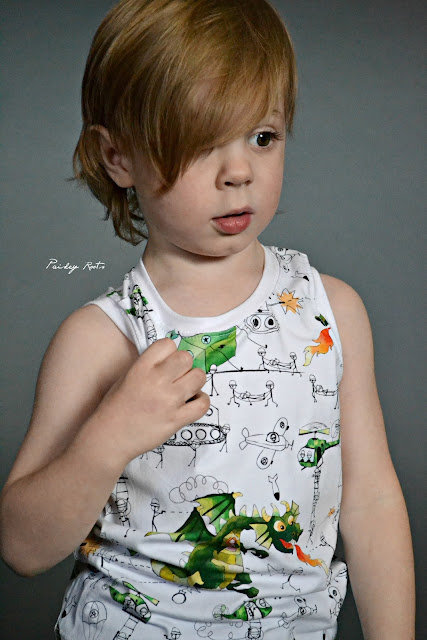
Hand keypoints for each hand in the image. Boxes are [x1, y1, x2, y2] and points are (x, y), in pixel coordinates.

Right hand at [95, 337, 209, 463]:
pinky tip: (192, 403)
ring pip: (199, 377)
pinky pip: (203, 404)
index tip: (167, 362)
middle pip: (186, 358)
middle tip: (178, 377)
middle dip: (185, 366)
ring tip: (186, 390)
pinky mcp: (176, 419)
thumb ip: (149, 365)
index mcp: (141, 368)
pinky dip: (201, 401)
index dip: (170, 352)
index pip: (168, 344)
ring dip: (195, 382)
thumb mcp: (127, 377)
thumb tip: (172, 359)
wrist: (110, 438)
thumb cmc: (116, 407)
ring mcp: (168, 401)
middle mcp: (156, 380)